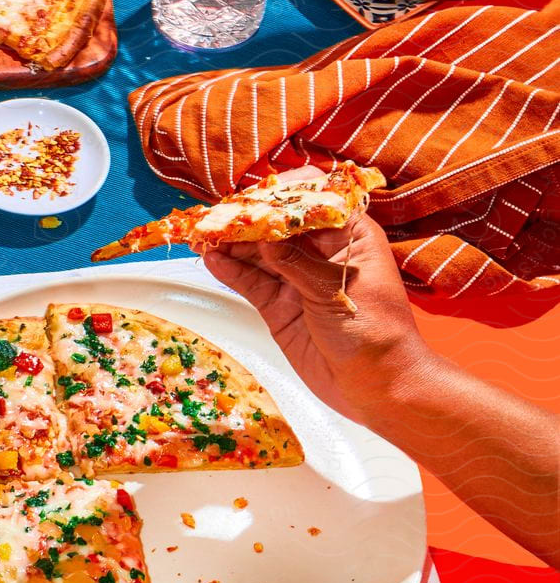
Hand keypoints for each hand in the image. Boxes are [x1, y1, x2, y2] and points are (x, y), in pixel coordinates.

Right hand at [201, 213, 431, 427]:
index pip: (315, 200)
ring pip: (259, 252)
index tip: (256, 199)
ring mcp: (298, 279)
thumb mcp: (336, 291)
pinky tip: (213, 261)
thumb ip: (296, 263)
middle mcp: (322, 253)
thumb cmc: (377, 334)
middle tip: (217, 217)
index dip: (284, 194)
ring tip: (205, 237)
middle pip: (279, 224)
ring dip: (232, 244)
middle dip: (248, 219)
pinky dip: (231, 272)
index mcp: (350, 236)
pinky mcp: (281, 306)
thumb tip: (264, 236)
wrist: (378, 387)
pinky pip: (252, 282)